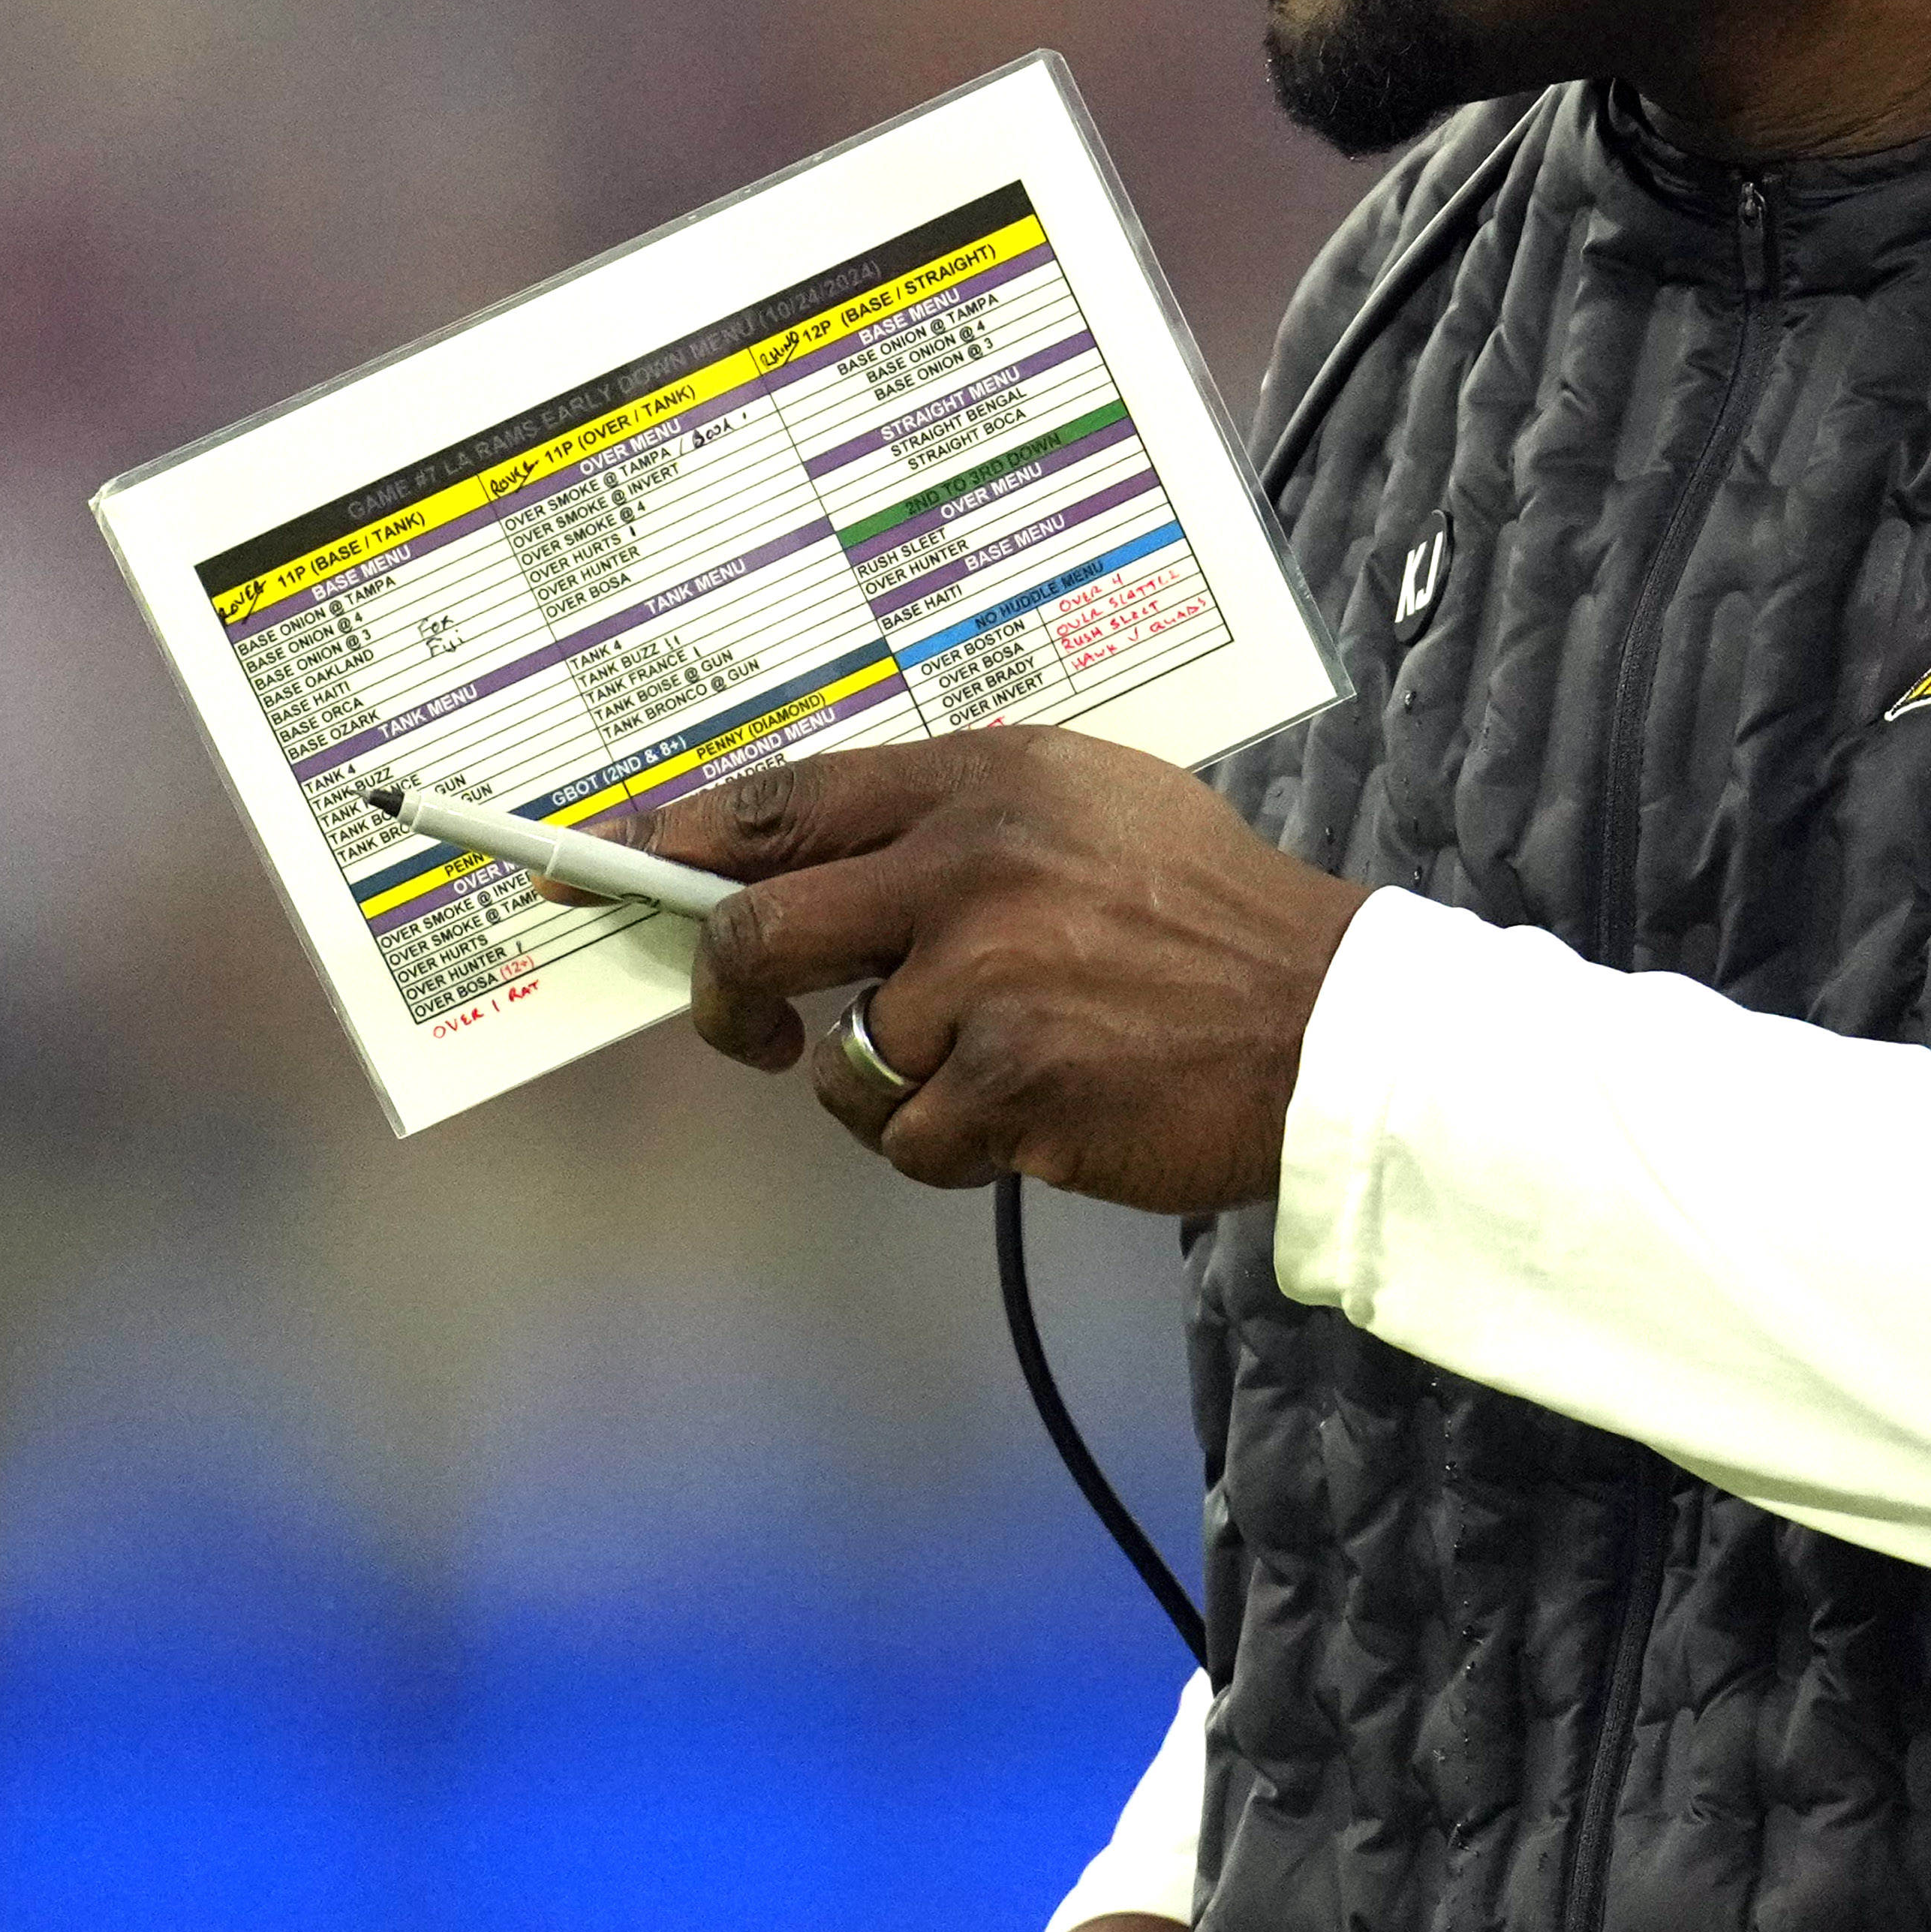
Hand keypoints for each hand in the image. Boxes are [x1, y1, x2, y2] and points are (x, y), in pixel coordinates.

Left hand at [642, 728, 1371, 1209]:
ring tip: (992, 1070)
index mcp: (986, 784)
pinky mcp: (1005, 1086)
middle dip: (725, 994)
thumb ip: (960, 822)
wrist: (1327, 1026)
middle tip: (739, 1028)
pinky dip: (951, 1147)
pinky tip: (1031, 1115)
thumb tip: (816, 861)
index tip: (603, 865)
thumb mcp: (1093, 809)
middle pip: (761, 931)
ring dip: (891, 1086)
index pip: (784, 804)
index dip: (675, 842)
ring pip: (839, 1059)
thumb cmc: (1213, 921)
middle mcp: (970, 868)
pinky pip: (907, 1139)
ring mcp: (983, 981)